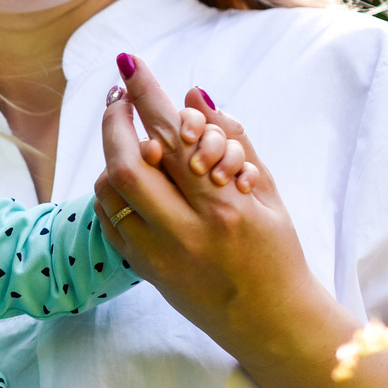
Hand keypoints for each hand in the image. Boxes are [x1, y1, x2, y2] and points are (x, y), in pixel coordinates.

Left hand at [95, 56, 335, 362]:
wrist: (270, 321)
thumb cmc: (277, 253)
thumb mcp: (268, 193)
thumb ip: (232, 141)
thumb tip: (195, 93)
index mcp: (224, 206)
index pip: (174, 137)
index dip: (147, 96)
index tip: (129, 66)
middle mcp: (186, 231)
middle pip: (129, 163)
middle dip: (116, 120)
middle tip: (118, 96)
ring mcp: (158, 255)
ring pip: (112, 191)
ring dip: (112, 155)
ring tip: (126, 137)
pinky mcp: (143, 270)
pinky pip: (110, 219)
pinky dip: (111, 190)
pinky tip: (126, 176)